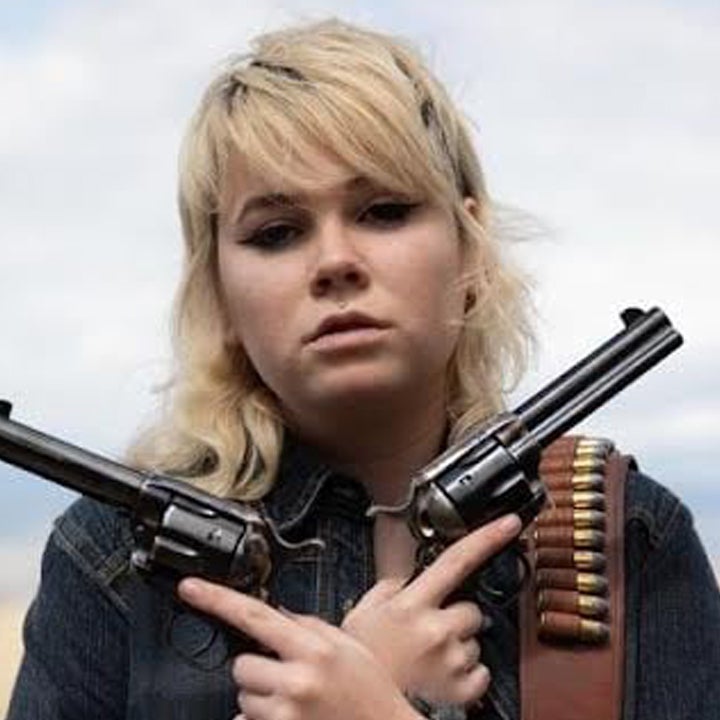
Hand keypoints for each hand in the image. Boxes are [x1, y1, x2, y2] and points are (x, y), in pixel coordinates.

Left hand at [178, 578, 423, 719]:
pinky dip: (264, 718)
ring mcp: (285, 715)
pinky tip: (294, 715)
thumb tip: (276, 615)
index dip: (217, 599)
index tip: (190, 588)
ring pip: (243, 697)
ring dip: (262, 696)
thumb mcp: (347, 646)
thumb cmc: (370, 691)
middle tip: (290, 675)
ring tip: (297, 699)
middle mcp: (296, 682)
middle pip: (242, 665)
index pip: (254, 615)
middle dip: (258, 668)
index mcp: (314, 649)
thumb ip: (309, 627)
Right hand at [342, 513, 521, 705]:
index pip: (457, 560)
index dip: (487, 538)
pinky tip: (441, 675)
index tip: (511, 524)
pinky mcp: (462, 688)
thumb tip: (405, 580)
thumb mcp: (361, 615)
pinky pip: (481, 672)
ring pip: (475, 640)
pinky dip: (466, 674)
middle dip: (456, 617)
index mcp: (411, 604)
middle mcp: (437, 628)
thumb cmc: (363, 663)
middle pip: (471, 609)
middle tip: (429, 632)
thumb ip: (386, 589)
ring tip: (428, 658)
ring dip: (458, 646)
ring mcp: (452, 658)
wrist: (362, 712)